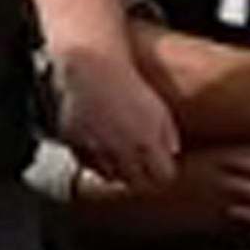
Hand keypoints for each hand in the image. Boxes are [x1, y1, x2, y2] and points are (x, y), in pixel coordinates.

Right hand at [51, 45, 180, 188]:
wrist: (90, 66)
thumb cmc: (126, 82)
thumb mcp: (157, 104)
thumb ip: (168, 132)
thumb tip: (172, 152)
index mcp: (148, 141)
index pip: (163, 177)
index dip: (163, 173)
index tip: (162, 166)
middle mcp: (123, 151)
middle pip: (137, 183)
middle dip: (143, 177)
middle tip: (143, 165)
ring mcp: (97, 150)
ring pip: (112, 177)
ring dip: (118, 171)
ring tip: (121, 156)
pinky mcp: (76, 145)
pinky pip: (89, 164)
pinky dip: (96, 161)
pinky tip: (101, 147)